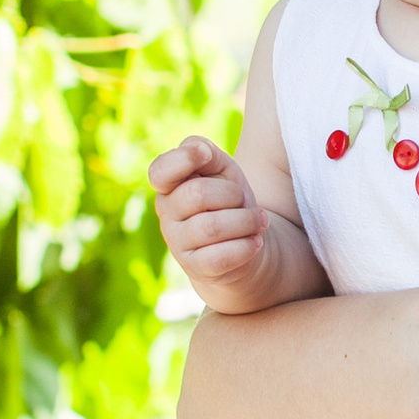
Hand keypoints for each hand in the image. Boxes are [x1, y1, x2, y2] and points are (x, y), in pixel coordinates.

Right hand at [148, 135, 275, 308]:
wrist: (243, 244)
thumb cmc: (229, 200)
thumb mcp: (221, 170)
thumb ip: (207, 152)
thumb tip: (200, 150)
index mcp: (169, 186)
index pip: (160, 171)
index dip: (182, 159)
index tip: (206, 155)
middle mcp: (167, 214)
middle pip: (198, 194)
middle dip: (233, 194)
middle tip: (243, 201)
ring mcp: (177, 243)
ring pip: (212, 227)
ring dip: (246, 221)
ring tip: (259, 221)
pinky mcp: (195, 268)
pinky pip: (220, 257)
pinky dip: (246, 247)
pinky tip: (255, 242)